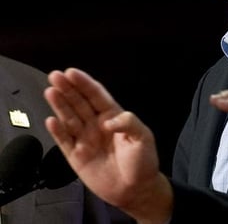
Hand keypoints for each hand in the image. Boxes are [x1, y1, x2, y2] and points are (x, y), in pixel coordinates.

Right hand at [43, 68, 172, 223]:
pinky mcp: (76, 156)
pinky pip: (64, 141)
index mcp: (114, 116)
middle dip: (67, 89)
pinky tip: (51, 120)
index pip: (96, 95)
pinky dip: (57, 131)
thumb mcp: (143, 137)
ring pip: (69, 118)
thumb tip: (108, 121)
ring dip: (59, 105)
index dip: (84, 83)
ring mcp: (85, 139)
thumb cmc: (143, 161)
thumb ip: (128, 123)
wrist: (136, 189)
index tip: (71, 72)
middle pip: (79, 103)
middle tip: (54, 76)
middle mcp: (96, 125)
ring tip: (50, 91)